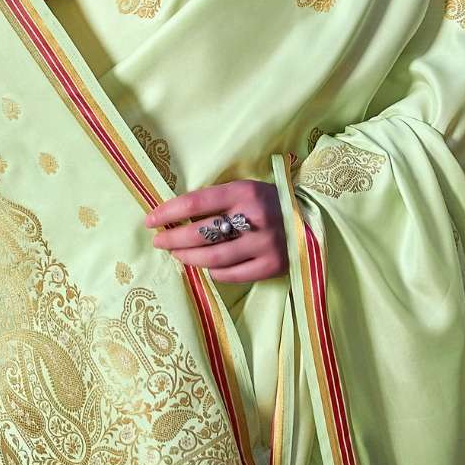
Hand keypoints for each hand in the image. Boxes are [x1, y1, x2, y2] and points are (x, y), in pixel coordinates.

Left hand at [144, 179, 288, 282]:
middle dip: (173, 239)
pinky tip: (207, 266)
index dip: (168, 212)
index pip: (196, 202)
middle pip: (200, 233)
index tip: (151, 220)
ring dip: (188, 258)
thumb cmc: (269, 202)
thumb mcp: (246, 190)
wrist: (313, 218)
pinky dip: (214, 271)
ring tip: (178, 255)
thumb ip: (218, 201)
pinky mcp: (272, 266)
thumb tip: (176, 217)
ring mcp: (264, 244)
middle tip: (159, 242)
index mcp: (244, 191)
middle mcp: (254, 217)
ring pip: (213, 257)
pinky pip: (232, 274)